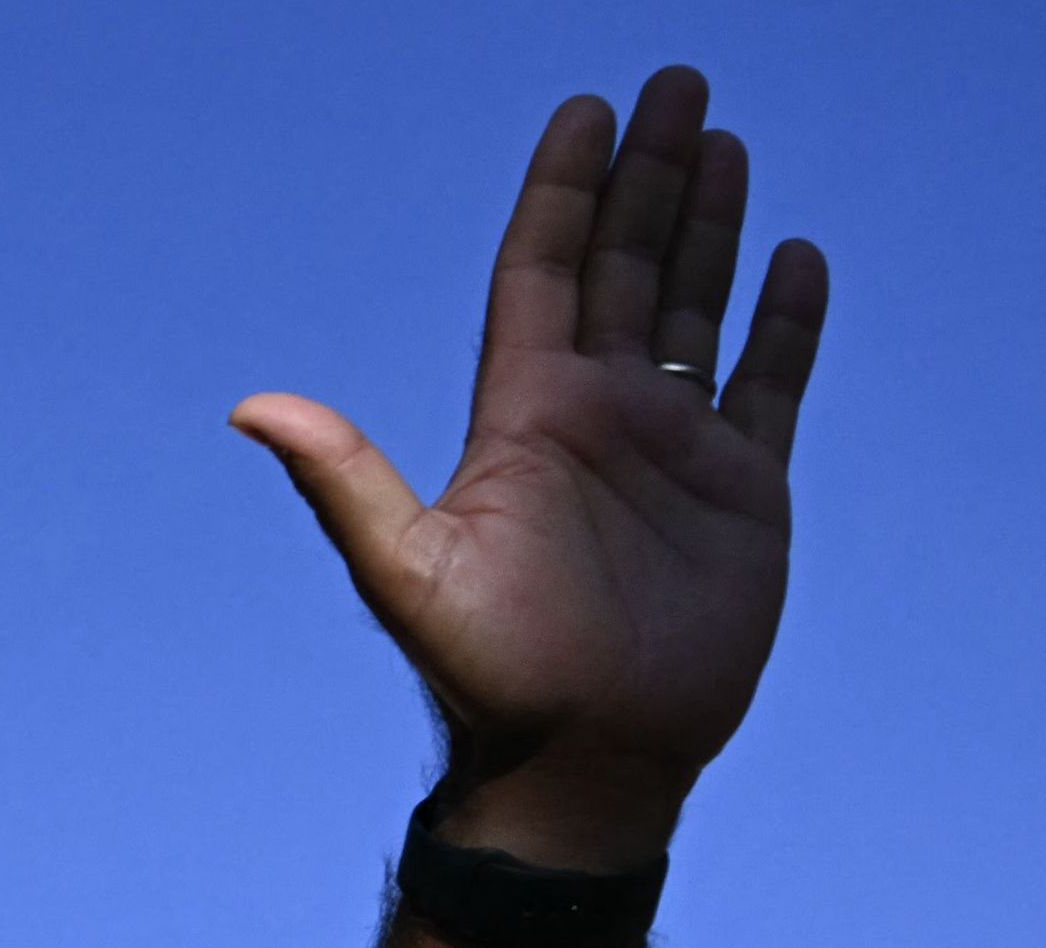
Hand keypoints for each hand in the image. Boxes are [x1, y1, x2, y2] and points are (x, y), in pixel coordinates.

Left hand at [236, 68, 828, 871]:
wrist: (580, 765)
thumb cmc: (490, 678)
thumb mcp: (406, 572)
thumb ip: (342, 481)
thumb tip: (251, 407)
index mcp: (526, 417)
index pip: (546, 273)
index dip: (565, 192)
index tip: (588, 111)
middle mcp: (599, 416)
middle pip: (628, 266)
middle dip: (651, 178)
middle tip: (679, 83)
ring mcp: (672, 449)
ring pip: (695, 308)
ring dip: (710, 227)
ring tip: (725, 140)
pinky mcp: (742, 493)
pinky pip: (766, 386)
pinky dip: (785, 324)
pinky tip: (795, 258)